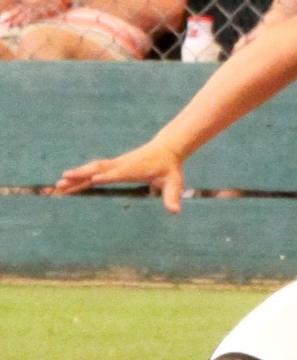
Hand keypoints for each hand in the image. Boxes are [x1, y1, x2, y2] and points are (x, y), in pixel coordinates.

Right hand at [55, 141, 188, 212]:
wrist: (167, 148)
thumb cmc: (170, 168)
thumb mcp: (175, 183)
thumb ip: (173, 196)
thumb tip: (175, 211)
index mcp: (134, 170)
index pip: (118, 174)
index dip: (107, 176)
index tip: (93, 179)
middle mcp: (121, 165)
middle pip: (97, 170)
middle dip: (80, 177)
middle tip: (62, 184)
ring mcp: (115, 164)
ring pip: (92, 169)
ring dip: (76, 176)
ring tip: (58, 185)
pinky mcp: (113, 165)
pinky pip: (93, 169)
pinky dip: (80, 174)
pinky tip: (69, 181)